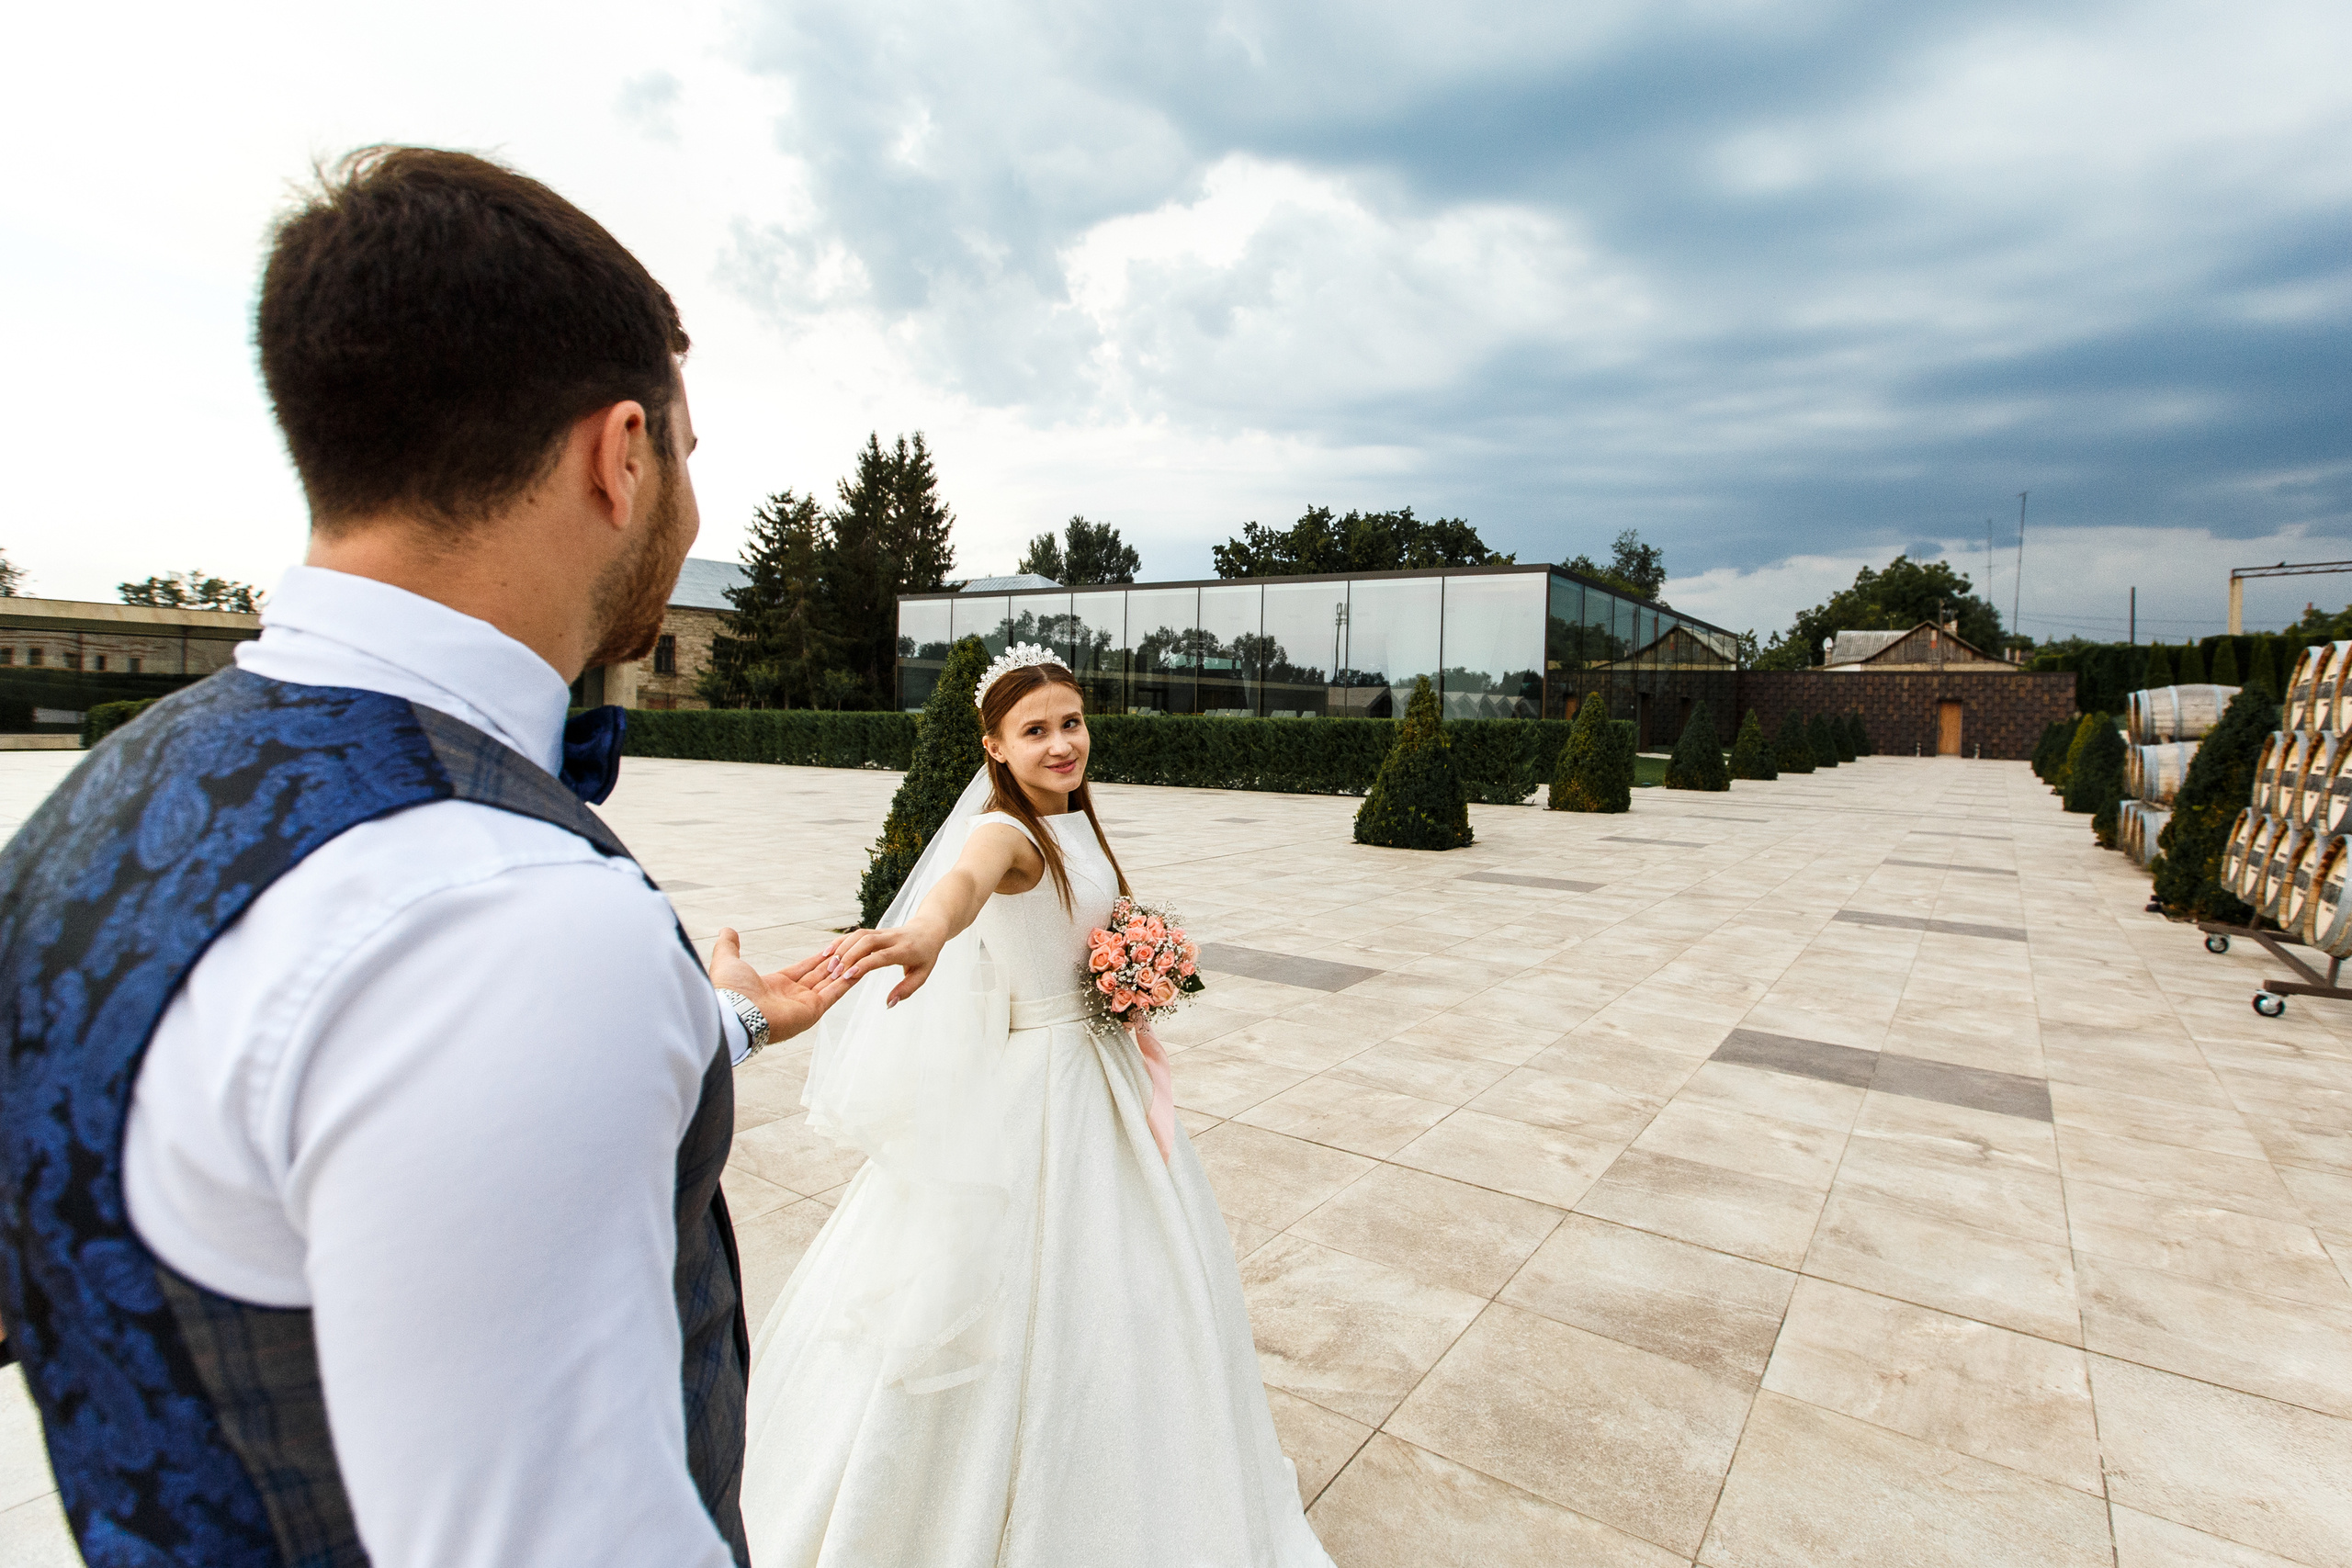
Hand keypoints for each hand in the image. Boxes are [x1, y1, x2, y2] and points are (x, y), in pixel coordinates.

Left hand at [708, 928, 854, 1045]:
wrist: (735, 1014)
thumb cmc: (730, 992)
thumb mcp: (727, 962)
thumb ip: (729, 946)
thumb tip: (727, 930)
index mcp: (775, 986)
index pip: (802, 969)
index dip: (816, 959)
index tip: (831, 949)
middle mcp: (791, 997)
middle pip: (819, 976)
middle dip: (835, 963)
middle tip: (852, 949)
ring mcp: (803, 1005)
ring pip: (830, 983)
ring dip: (844, 970)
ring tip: (862, 957)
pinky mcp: (813, 1011)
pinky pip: (834, 993)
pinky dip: (848, 982)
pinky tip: (860, 970)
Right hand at [821, 916, 946, 1006]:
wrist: (928, 930)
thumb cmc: (925, 956)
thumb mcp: (922, 975)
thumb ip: (906, 990)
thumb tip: (889, 1003)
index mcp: (905, 950)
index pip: (881, 956)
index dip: (864, 964)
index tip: (847, 976)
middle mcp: (892, 938)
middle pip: (867, 942)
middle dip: (848, 956)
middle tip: (833, 974)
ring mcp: (883, 932)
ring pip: (859, 935)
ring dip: (842, 948)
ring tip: (829, 965)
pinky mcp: (875, 931)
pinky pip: (856, 933)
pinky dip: (842, 941)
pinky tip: (829, 952)